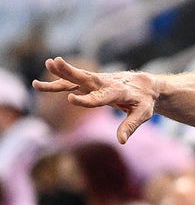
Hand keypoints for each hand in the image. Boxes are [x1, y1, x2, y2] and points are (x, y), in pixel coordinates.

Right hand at [32, 57, 156, 143]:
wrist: (145, 85)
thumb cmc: (145, 101)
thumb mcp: (143, 114)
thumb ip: (131, 126)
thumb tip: (121, 141)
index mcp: (119, 92)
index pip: (101, 97)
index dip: (86, 99)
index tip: (71, 99)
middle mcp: (106, 83)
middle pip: (87, 78)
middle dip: (71, 72)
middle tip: (54, 63)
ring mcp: (97, 82)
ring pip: (77, 78)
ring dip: (61, 73)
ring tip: (45, 65)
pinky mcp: (91, 83)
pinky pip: (71, 83)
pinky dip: (56, 83)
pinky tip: (37, 84)